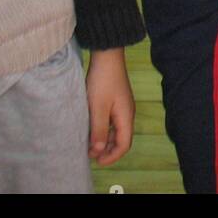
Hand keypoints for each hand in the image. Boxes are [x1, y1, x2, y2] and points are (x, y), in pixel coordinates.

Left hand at [86, 47, 134, 165]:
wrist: (107, 55)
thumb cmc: (103, 80)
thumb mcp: (97, 107)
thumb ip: (99, 130)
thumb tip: (99, 150)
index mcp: (126, 116)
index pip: (124, 144)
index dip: (112, 156)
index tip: (96, 161)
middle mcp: (127, 113)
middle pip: (122, 139)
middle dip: (108, 150)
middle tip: (90, 155)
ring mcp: (123, 106)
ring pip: (117, 130)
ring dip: (105, 140)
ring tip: (89, 144)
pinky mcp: (117, 100)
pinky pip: (113, 122)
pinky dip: (104, 130)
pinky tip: (92, 129)